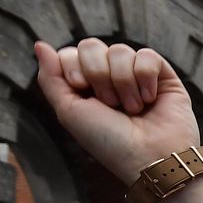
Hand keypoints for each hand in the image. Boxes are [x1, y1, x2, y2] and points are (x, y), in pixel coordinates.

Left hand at [33, 39, 198, 184]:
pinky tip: (150, 99)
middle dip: (97, 73)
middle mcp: (109, 78)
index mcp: (85, 87)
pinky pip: (147, 55)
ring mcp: (135, 75)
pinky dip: (145, 77)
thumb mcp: (70, 112)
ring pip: (119, 50)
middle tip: (110, 103)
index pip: (70, 53)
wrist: (150, 158)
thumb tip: (40, 45)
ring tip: (133, 109)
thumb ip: (51, 78)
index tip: (81, 87)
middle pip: (91, 46)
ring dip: (123, 82)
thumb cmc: (110, 143)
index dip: (73, 66)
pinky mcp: (162, 75)